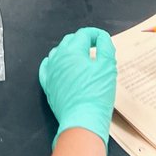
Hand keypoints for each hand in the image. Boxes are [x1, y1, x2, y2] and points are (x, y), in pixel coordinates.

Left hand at [39, 28, 116, 146]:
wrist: (82, 120)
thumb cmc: (96, 95)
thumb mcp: (108, 68)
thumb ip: (106, 48)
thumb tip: (102, 38)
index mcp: (72, 51)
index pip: (83, 34)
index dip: (95, 34)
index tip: (103, 40)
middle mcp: (58, 59)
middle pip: (70, 41)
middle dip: (83, 40)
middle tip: (95, 47)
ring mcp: (51, 72)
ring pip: (57, 53)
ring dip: (69, 51)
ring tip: (81, 57)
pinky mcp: (48, 85)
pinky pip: (47, 68)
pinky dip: (54, 63)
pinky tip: (60, 66)